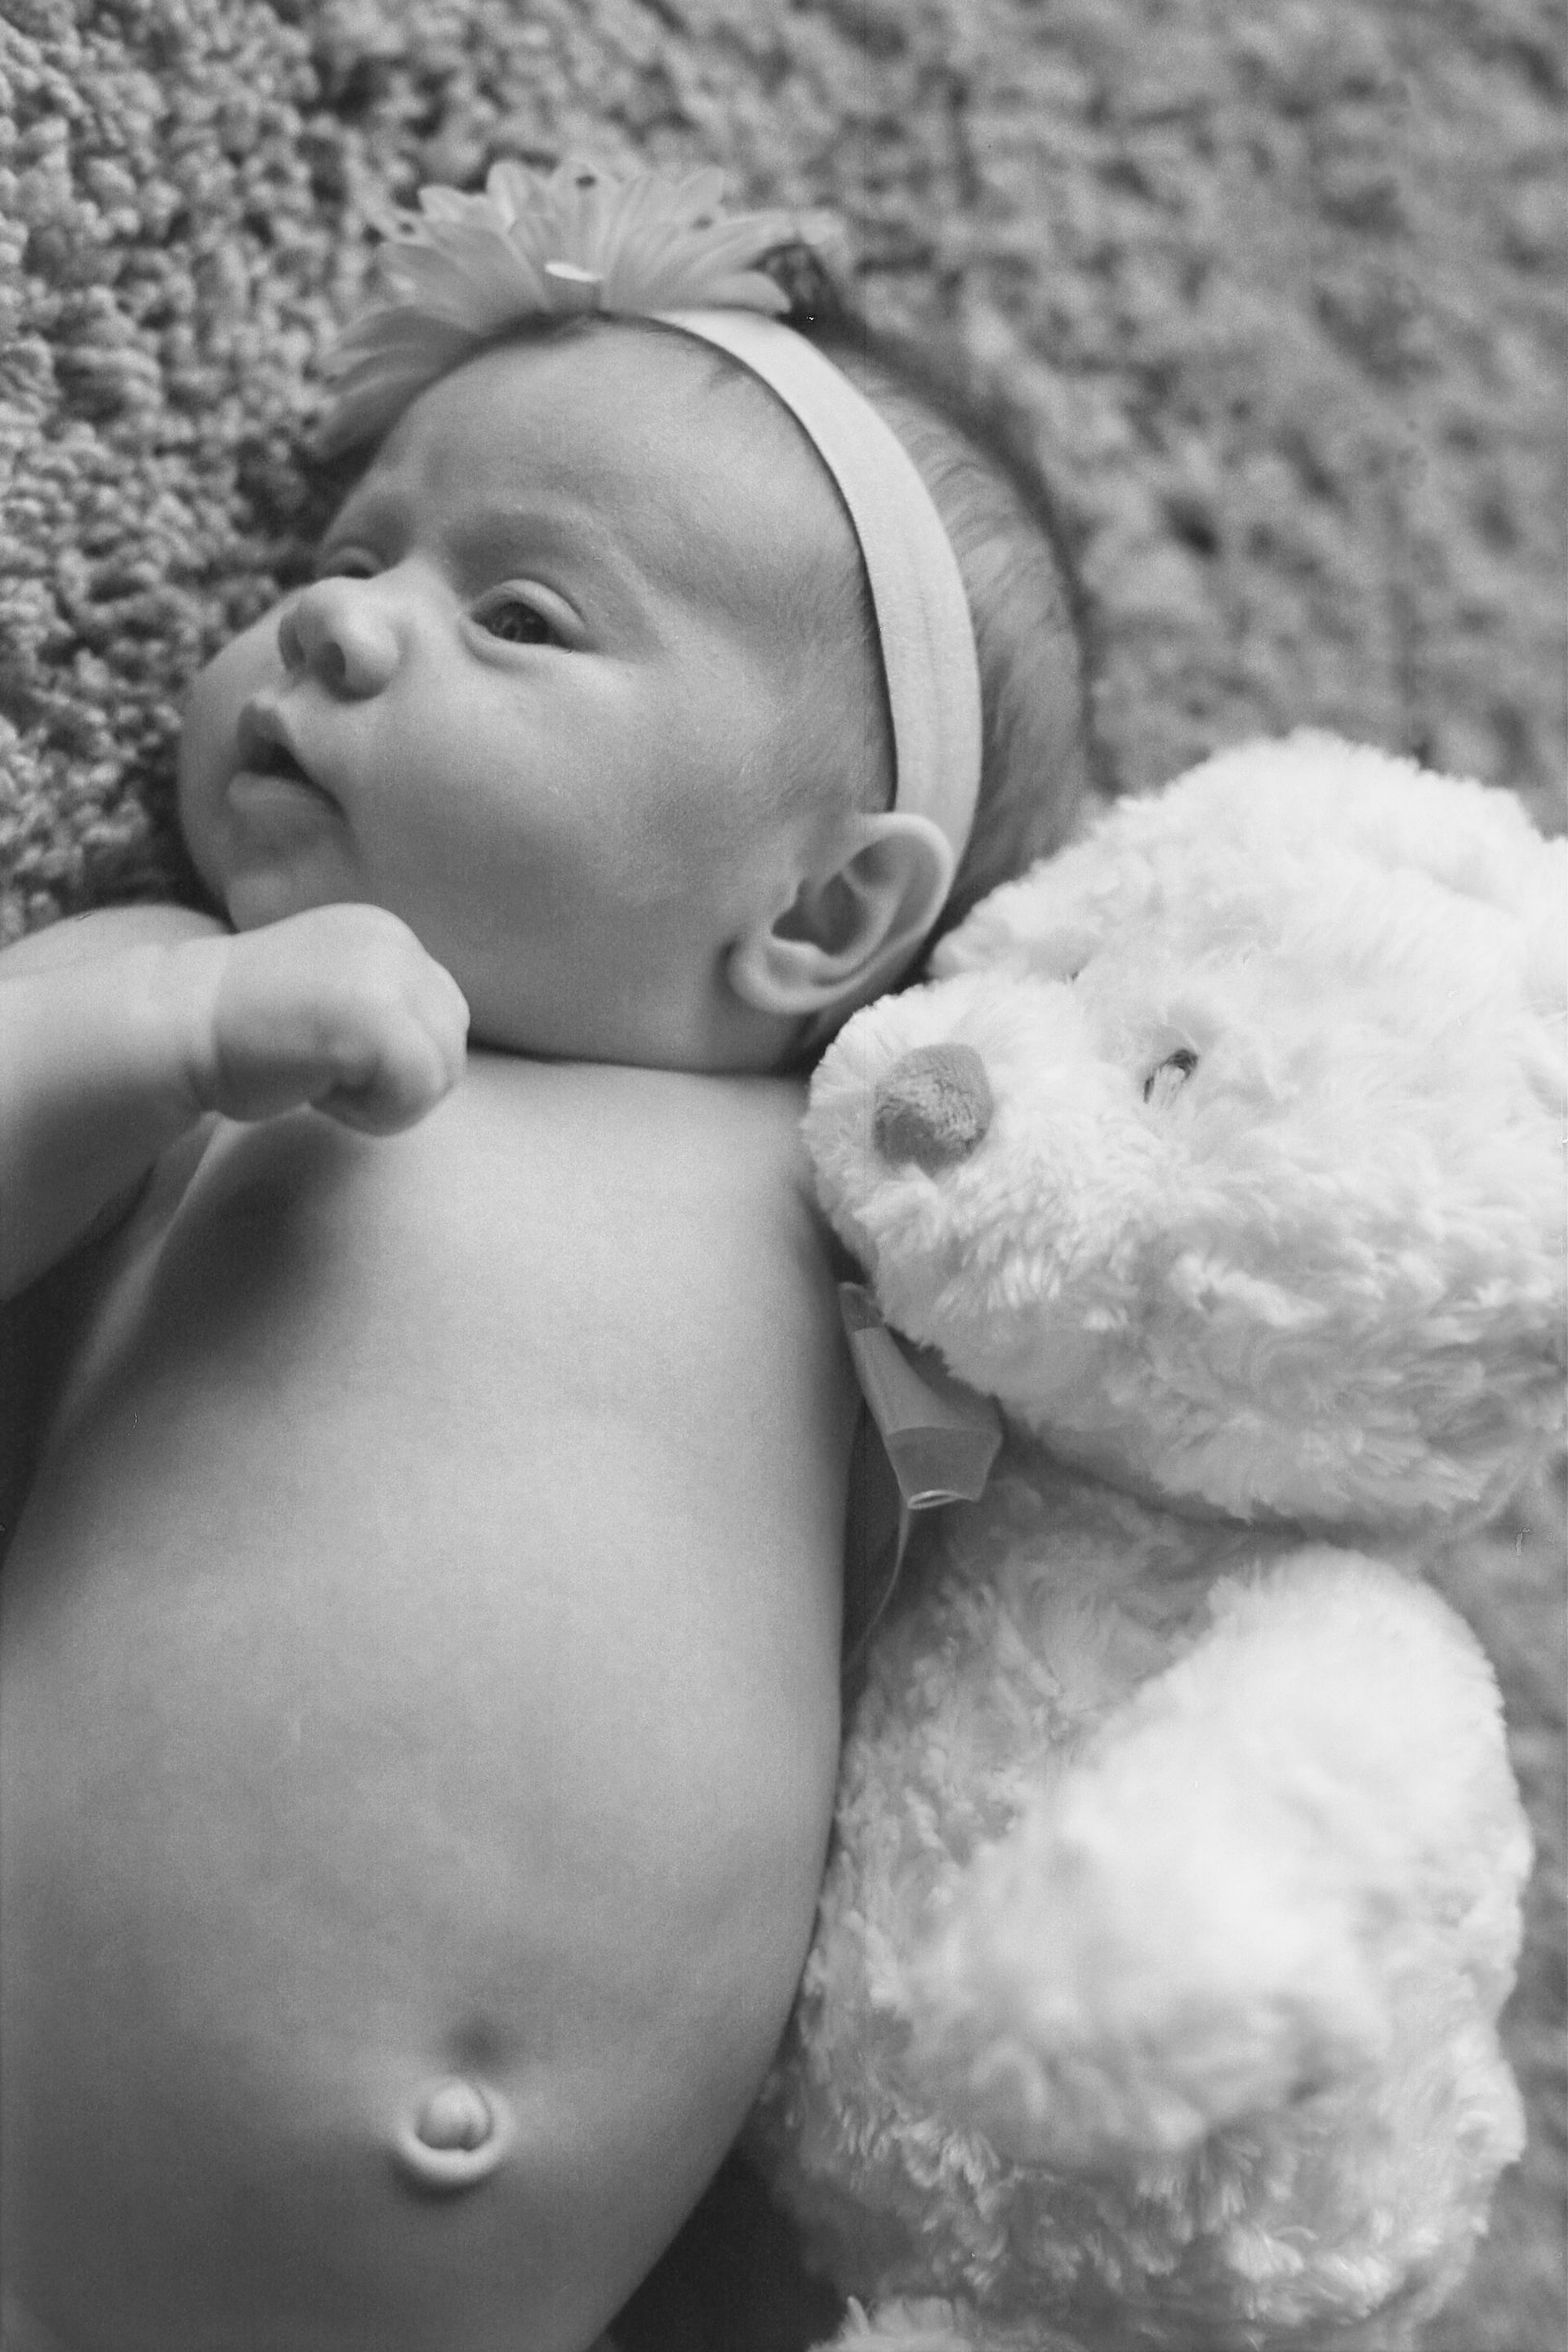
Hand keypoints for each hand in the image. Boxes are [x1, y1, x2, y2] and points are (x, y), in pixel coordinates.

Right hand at [172, 904, 469, 1133]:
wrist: (176, 1027)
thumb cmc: (247, 1037)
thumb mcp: (331, 1001)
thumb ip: (385, 1011)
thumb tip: (445, 1058)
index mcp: (385, 935)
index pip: (441, 1018)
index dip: (392, 1060)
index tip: (325, 1053)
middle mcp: (394, 941)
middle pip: (450, 1046)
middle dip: (396, 1080)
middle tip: (324, 1072)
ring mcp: (387, 971)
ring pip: (440, 1073)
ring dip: (382, 1100)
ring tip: (320, 1077)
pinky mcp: (375, 1012)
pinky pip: (416, 1091)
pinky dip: (372, 1113)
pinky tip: (317, 1090)